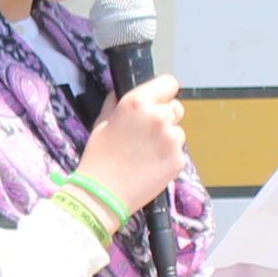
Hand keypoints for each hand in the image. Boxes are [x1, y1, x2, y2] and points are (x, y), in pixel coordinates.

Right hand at [77, 74, 192, 217]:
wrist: (104, 193)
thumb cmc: (98, 157)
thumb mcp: (102, 123)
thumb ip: (115, 104)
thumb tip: (120, 92)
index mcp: (138, 102)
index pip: (169, 83)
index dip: (163, 92)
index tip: (157, 101)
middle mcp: (159, 116)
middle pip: (176, 107)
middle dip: (165, 117)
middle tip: (147, 133)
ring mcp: (172, 139)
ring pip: (178, 131)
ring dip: (167, 139)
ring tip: (146, 154)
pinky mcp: (179, 159)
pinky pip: (178, 151)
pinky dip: (168, 157)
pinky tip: (151, 166)